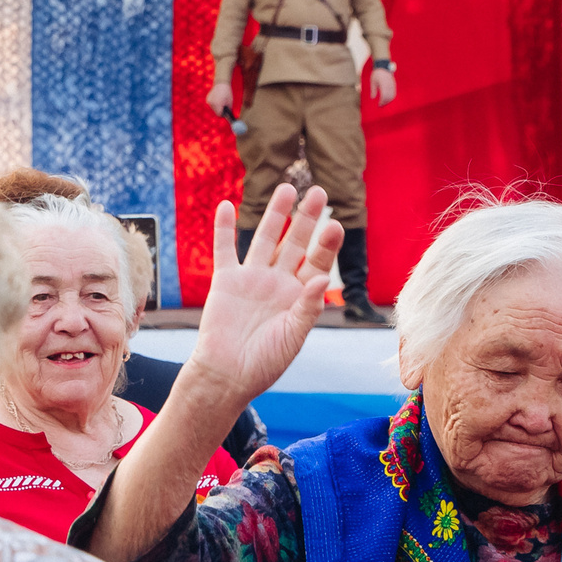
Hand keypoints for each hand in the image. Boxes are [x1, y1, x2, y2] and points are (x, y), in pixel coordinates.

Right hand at [190, 188, 343, 412]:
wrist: (227, 375)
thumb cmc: (265, 362)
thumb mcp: (294, 335)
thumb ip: (308, 305)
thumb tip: (324, 277)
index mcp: (300, 296)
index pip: (318, 262)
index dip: (327, 244)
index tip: (336, 225)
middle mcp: (278, 282)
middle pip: (296, 242)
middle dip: (308, 219)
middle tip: (320, 193)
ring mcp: (252, 278)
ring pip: (266, 238)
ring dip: (275, 214)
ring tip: (286, 187)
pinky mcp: (226, 281)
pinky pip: (225, 249)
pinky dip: (224, 229)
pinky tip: (227, 206)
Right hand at [206, 81, 233, 118]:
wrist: (221, 83)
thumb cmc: (227, 92)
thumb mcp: (230, 102)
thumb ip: (228, 109)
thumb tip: (227, 116)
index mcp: (218, 104)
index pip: (219, 114)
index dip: (223, 114)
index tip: (225, 113)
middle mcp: (212, 103)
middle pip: (215, 112)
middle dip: (219, 110)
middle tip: (223, 107)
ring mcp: (209, 101)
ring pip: (213, 109)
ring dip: (217, 107)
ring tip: (220, 102)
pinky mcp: (207, 99)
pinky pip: (211, 105)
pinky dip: (214, 104)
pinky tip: (217, 100)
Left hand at [370, 67, 396, 105]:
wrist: (383, 66)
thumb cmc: (377, 74)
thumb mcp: (373, 81)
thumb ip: (373, 90)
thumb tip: (372, 98)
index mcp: (383, 84)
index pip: (384, 96)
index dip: (382, 102)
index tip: (379, 105)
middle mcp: (389, 85)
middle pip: (389, 97)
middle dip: (385, 102)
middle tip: (381, 105)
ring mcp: (392, 84)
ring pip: (392, 95)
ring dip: (389, 100)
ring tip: (384, 103)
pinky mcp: (394, 84)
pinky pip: (394, 92)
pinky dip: (392, 97)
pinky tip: (388, 99)